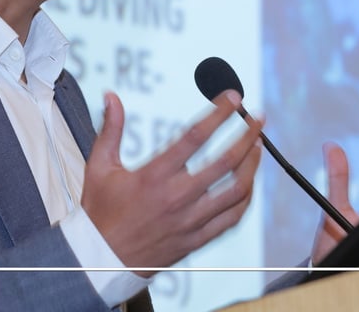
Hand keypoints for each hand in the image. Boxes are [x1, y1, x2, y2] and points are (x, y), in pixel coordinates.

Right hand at [81, 90, 262, 275]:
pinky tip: (249, 183)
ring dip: (252, 165)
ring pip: (236, 190)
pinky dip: (246, 198)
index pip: (195, 136)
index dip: (218, 113)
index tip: (233, 98)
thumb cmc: (100, 214)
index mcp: (155, 176)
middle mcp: (177, 197)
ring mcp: (191, 220)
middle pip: (226, 161)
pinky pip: (232, 218)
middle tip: (257, 118)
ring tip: (258, 145)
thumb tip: (112, 97)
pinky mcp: (197, 239)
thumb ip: (111, 129)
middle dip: (247, 135)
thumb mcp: (99, 167)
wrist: (101, 260)